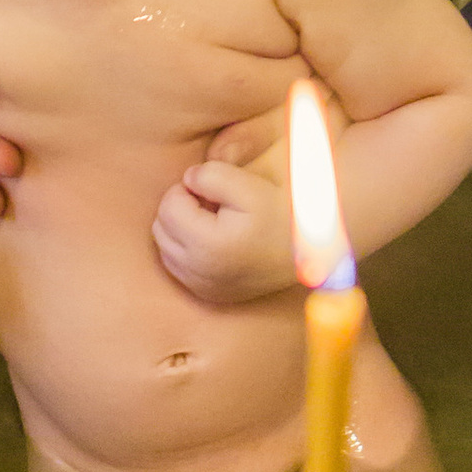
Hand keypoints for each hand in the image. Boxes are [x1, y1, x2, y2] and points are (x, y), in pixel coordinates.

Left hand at [152, 157, 294, 307]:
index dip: (188, 189)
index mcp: (207, 246)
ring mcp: (204, 289)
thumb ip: (210, 175)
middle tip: (215, 204)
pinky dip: (188, 251)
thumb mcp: (248, 185)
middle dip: (181, 210)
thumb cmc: (280, 214)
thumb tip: (186, 180)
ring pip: (165, 250)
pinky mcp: (210, 296)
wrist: (310, 251)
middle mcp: (200, 274)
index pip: (168, 207)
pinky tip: (215, 241)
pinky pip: (178, 269)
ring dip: (182, 230)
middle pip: (161, 230)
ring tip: (216, 222)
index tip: (216, 190)